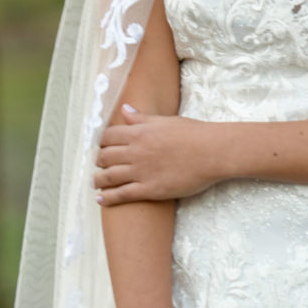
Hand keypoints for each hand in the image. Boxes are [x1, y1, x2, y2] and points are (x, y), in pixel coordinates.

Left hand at [94, 105, 219, 204]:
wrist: (212, 152)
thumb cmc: (192, 133)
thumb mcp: (164, 120)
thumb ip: (141, 117)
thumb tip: (124, 109)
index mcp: (138, 132)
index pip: (108, 136)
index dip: (102, 142)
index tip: (102, 146)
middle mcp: (135, 151)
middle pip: (105, 156)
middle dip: (98, 161)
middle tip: (99, 164)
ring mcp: (141, 171)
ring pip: (108, 176)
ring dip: (98, 179)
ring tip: (95, 182)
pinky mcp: (150, 189)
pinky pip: (122, 194)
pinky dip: (108, 197)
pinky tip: (100, 199)